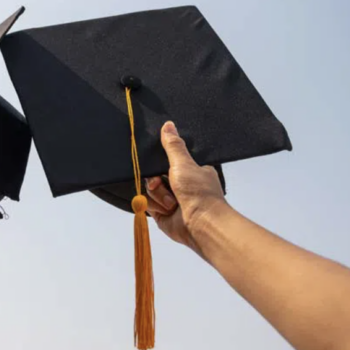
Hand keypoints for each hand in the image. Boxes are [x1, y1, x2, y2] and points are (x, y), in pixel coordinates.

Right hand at [144, 121, 228, 255]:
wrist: (201, 224)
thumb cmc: (199, 193)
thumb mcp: (184, 163)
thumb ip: (173, 146)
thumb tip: (168, 124)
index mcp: (191, 170)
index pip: (168, 160)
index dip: (160, 161)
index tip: (157, 160)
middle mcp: (181, 185)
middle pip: (155, 174)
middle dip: (156, 180)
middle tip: (161, 182)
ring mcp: (171, 199)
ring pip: (150, 189)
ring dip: (158, 195)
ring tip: (172, 203)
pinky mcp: (162, 214)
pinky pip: (147, 204)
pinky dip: (155, 206)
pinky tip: (167, 210)